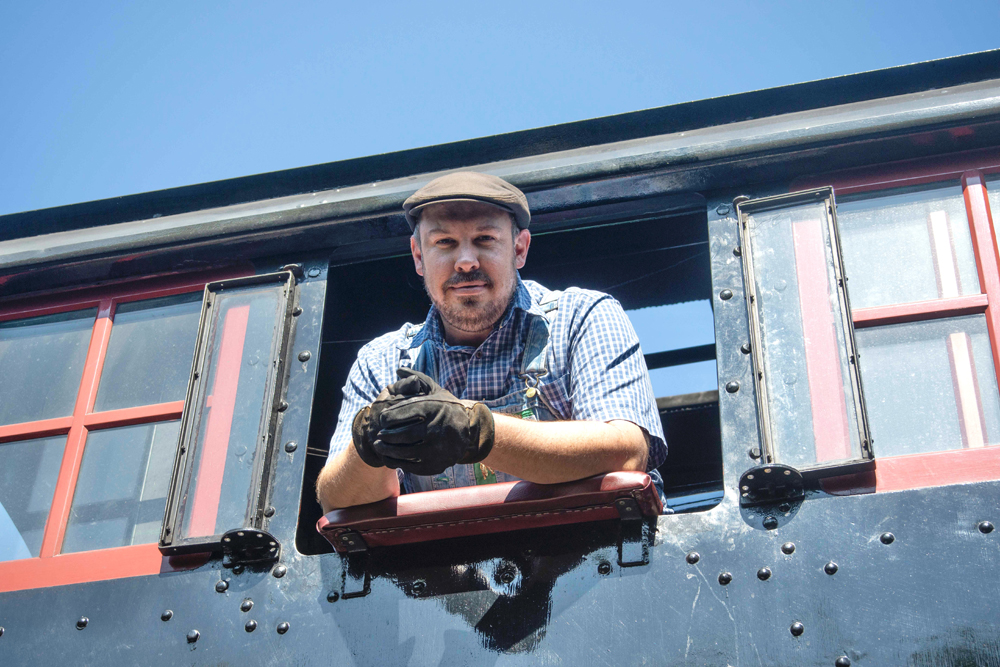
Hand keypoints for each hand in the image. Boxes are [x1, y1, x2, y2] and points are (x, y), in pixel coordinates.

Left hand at [353, 368, 493, 474]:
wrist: (469, 433)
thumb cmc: (447, 409)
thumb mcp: (436, 391)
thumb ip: (418, 379)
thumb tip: (399, 369)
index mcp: (435, 408)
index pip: (406, 412)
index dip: (389, 416)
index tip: (382, 418)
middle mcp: (437, 428)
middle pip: (403, 434)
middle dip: (386, 435)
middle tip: (377, 434)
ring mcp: (438, 449)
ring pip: (405, 452)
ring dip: (388, 450)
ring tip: (379, 445)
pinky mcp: (436, 464)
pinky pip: (411, 465)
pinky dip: (397, 461)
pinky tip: (390, 457)